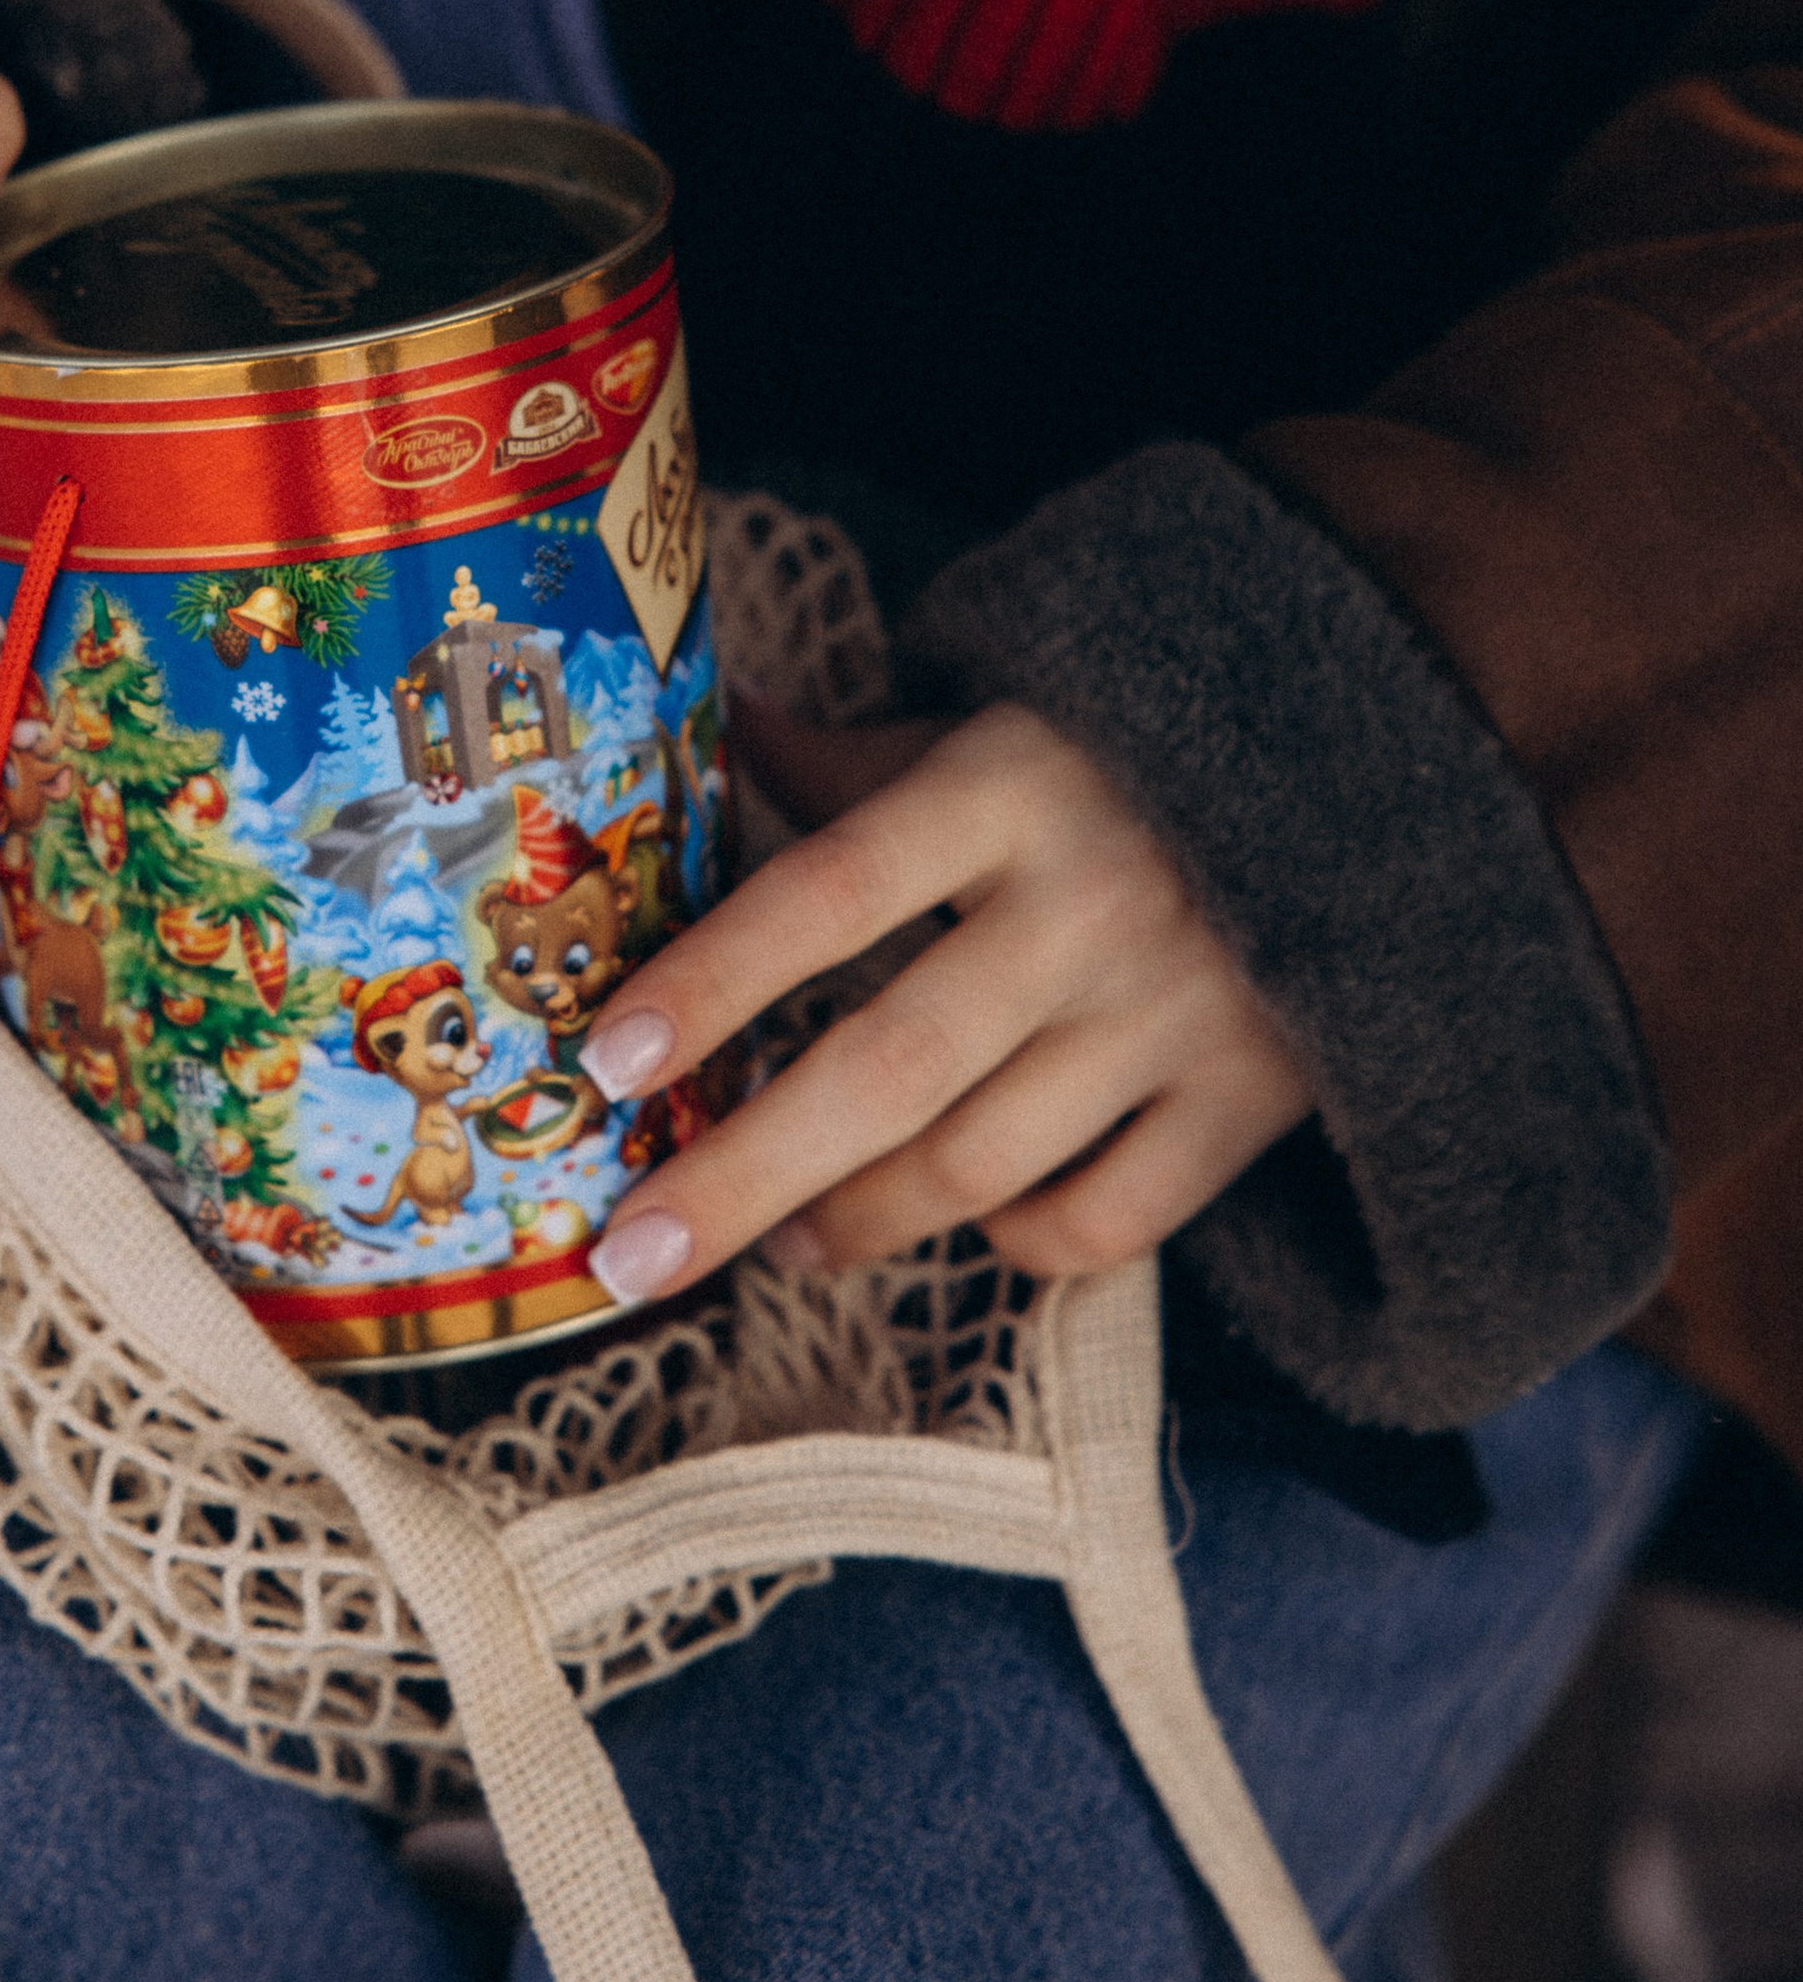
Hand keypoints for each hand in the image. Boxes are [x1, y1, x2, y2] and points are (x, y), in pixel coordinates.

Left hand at [582, 698, 1311, 1301]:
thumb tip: (705, 735)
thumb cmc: (1129, 752)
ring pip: (982, 1162)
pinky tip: (965, 1226)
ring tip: (771, 1244)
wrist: (1376, 770)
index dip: (715, 978)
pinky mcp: (1251, 1096)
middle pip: (888, 1068)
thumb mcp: (988, 727)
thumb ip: (849, 763)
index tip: (606, 1061)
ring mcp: (1175, 1010)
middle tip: (631, 1253)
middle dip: (744, 1175)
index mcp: (1006, 788)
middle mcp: (1087, 905)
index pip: (829, 891)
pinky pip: (1107, 1218)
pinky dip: (1017, 1241)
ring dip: (854, 1221)